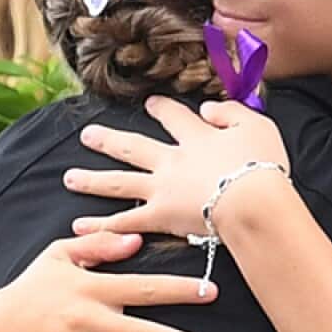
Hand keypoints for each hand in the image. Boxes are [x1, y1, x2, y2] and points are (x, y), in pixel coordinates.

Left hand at [65, 97, 289, 237]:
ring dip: (93, 180)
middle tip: (86, 135)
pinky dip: (101, 226)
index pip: (173, 117)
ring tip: (69, 178)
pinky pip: (125, 222)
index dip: (160, 108)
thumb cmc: (261, 164)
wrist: (253, 201)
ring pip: (120, 182)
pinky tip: (79, 227)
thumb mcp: (256, 125)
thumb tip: (207, 108)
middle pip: (133, 147)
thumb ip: (230, 112)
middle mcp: (172, 160)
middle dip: (108, 140)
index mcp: (196, 137)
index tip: (149, 103)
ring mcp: (162, 189)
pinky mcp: (160, 217)